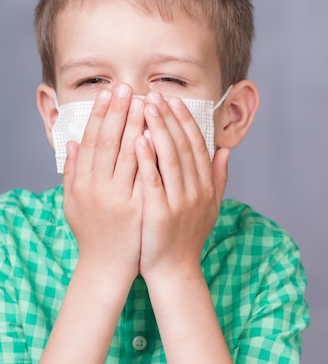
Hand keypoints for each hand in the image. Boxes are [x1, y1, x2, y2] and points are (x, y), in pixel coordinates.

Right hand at [63, 84, 144, 285]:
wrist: (106, 266)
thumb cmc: (91, 232)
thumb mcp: (72, 202)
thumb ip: (72, 172)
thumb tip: (71, 142)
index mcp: (81, 182)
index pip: (90, 140)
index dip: (98, 115)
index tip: (107, 93)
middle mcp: (96, 187)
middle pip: (108, 141)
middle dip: (117, 112)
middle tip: (126, 86)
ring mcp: (117, 197)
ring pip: (127, 154)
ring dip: (135, 125)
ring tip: (144, 101)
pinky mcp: (136, 207)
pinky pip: (144, 174)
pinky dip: (149, 153)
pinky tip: (155, 133)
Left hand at [136, 92, 229, 281]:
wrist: (173, 269)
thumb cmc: (186, 236)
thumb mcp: (209, 207)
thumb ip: (218, 178)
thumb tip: (225, 151)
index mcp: (205, 186)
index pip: (196, 144)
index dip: (184, 120)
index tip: (172, 99)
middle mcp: (196, 190)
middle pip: (183, 145)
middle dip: (168, 117)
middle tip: (154, 94)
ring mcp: (179, 201)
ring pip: (170, 157)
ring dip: (158, 129)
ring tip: (145, 106)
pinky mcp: (160, 212)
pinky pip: (153, 179)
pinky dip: (147, 157)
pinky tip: (137, 138)